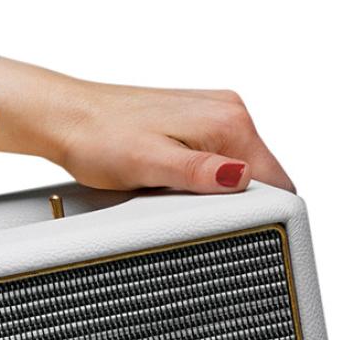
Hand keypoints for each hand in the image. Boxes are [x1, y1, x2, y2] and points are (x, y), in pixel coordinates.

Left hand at [0, 59, 295, 193]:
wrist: (63, 118)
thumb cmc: (97, 138)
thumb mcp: (150, 165)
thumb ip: (200, 173)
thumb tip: (241, 177)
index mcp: (229, 120)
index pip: (276, 180)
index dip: (263, 213)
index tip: (235, 229)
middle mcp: (228, 109)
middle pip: (258, 175)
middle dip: (233, 201)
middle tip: (188, 210)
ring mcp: (210, 112)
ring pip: (235, 168)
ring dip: (212, 190)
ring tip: (170, 190)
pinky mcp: (191, 119)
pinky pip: (213, 157)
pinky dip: (197, 176)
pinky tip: (166, 179)